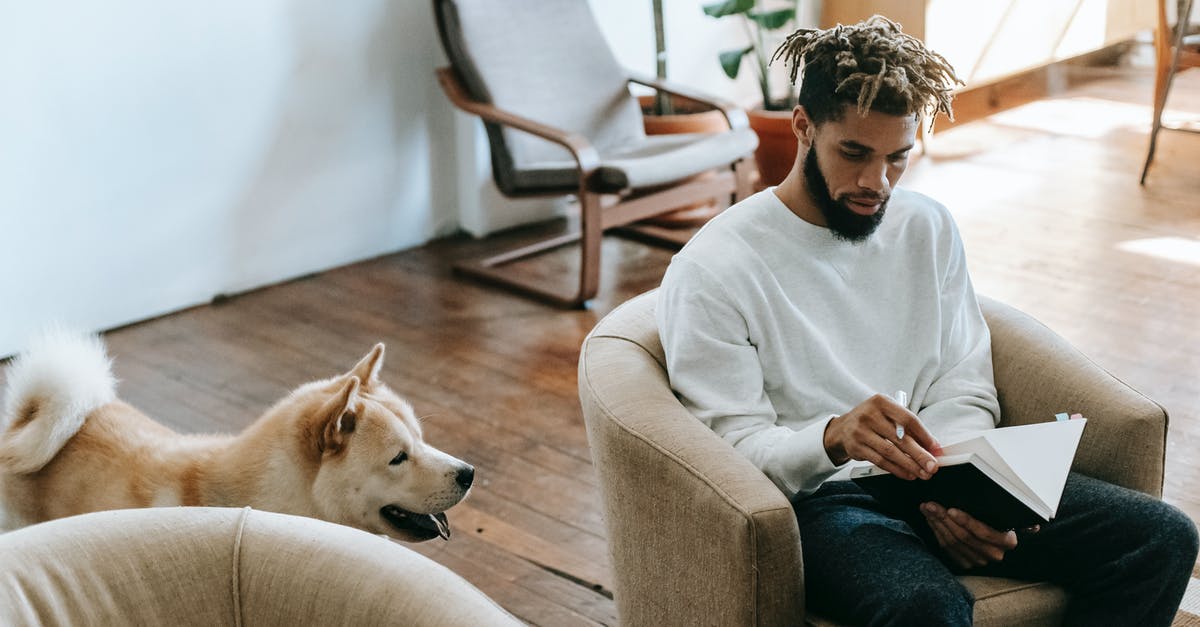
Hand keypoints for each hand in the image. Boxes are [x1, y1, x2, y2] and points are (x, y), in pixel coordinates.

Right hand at [823, 393, 940, 479]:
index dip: (924, 435)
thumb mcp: (887, 414)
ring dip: (909, 465)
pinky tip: (907, 474)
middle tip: (932, 466)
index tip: (935, 448)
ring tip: (923, 473)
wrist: (843, 429)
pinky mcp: (856, 447)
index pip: (908, 419)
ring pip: (890, 452)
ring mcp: (860, 431)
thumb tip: (932, 446)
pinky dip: (896, 469)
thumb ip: (908, 427)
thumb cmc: (872, 421)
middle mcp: (869, 414)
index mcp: (881, 402)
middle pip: (900, 438)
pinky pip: (880, 461)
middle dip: (919, 454)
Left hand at [921, 502, 1024, 568]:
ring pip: (952, 542)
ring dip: (936, 523)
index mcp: (1007, 543)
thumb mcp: (1015, 520)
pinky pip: (946, 548)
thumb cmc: (1005, 524)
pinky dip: (936, 532)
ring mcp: (978, 561)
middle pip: (963, 536)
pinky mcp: (965, 563)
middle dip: (944, 518)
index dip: (966, 521)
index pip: (983, 532)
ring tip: (927, 508)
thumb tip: (1035, 526)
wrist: (1000, 542)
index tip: (951, 510)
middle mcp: (993, 555)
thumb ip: (1023, 522)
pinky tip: (930, 519)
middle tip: (930, 504)